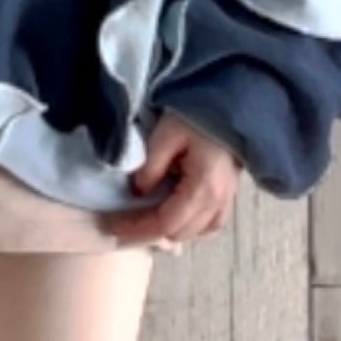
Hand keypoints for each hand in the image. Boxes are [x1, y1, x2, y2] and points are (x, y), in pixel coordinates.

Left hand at [115, 113, 242, 249]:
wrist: (228, 107)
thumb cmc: (195, 117)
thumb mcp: (166, 135)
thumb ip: (151, 166)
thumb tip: (138, 193)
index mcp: (203, 188)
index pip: (166, 222)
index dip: (137, 228)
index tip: (112, 225)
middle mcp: (218, 201)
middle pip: (179, 233)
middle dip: (147, 231)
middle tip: (120, 221)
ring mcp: (227, 201)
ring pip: (195, 232)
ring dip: (167, 230)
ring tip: (140, 221)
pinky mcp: (229, 196)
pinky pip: (209, 224)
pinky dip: (188, 225)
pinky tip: (170, 216)